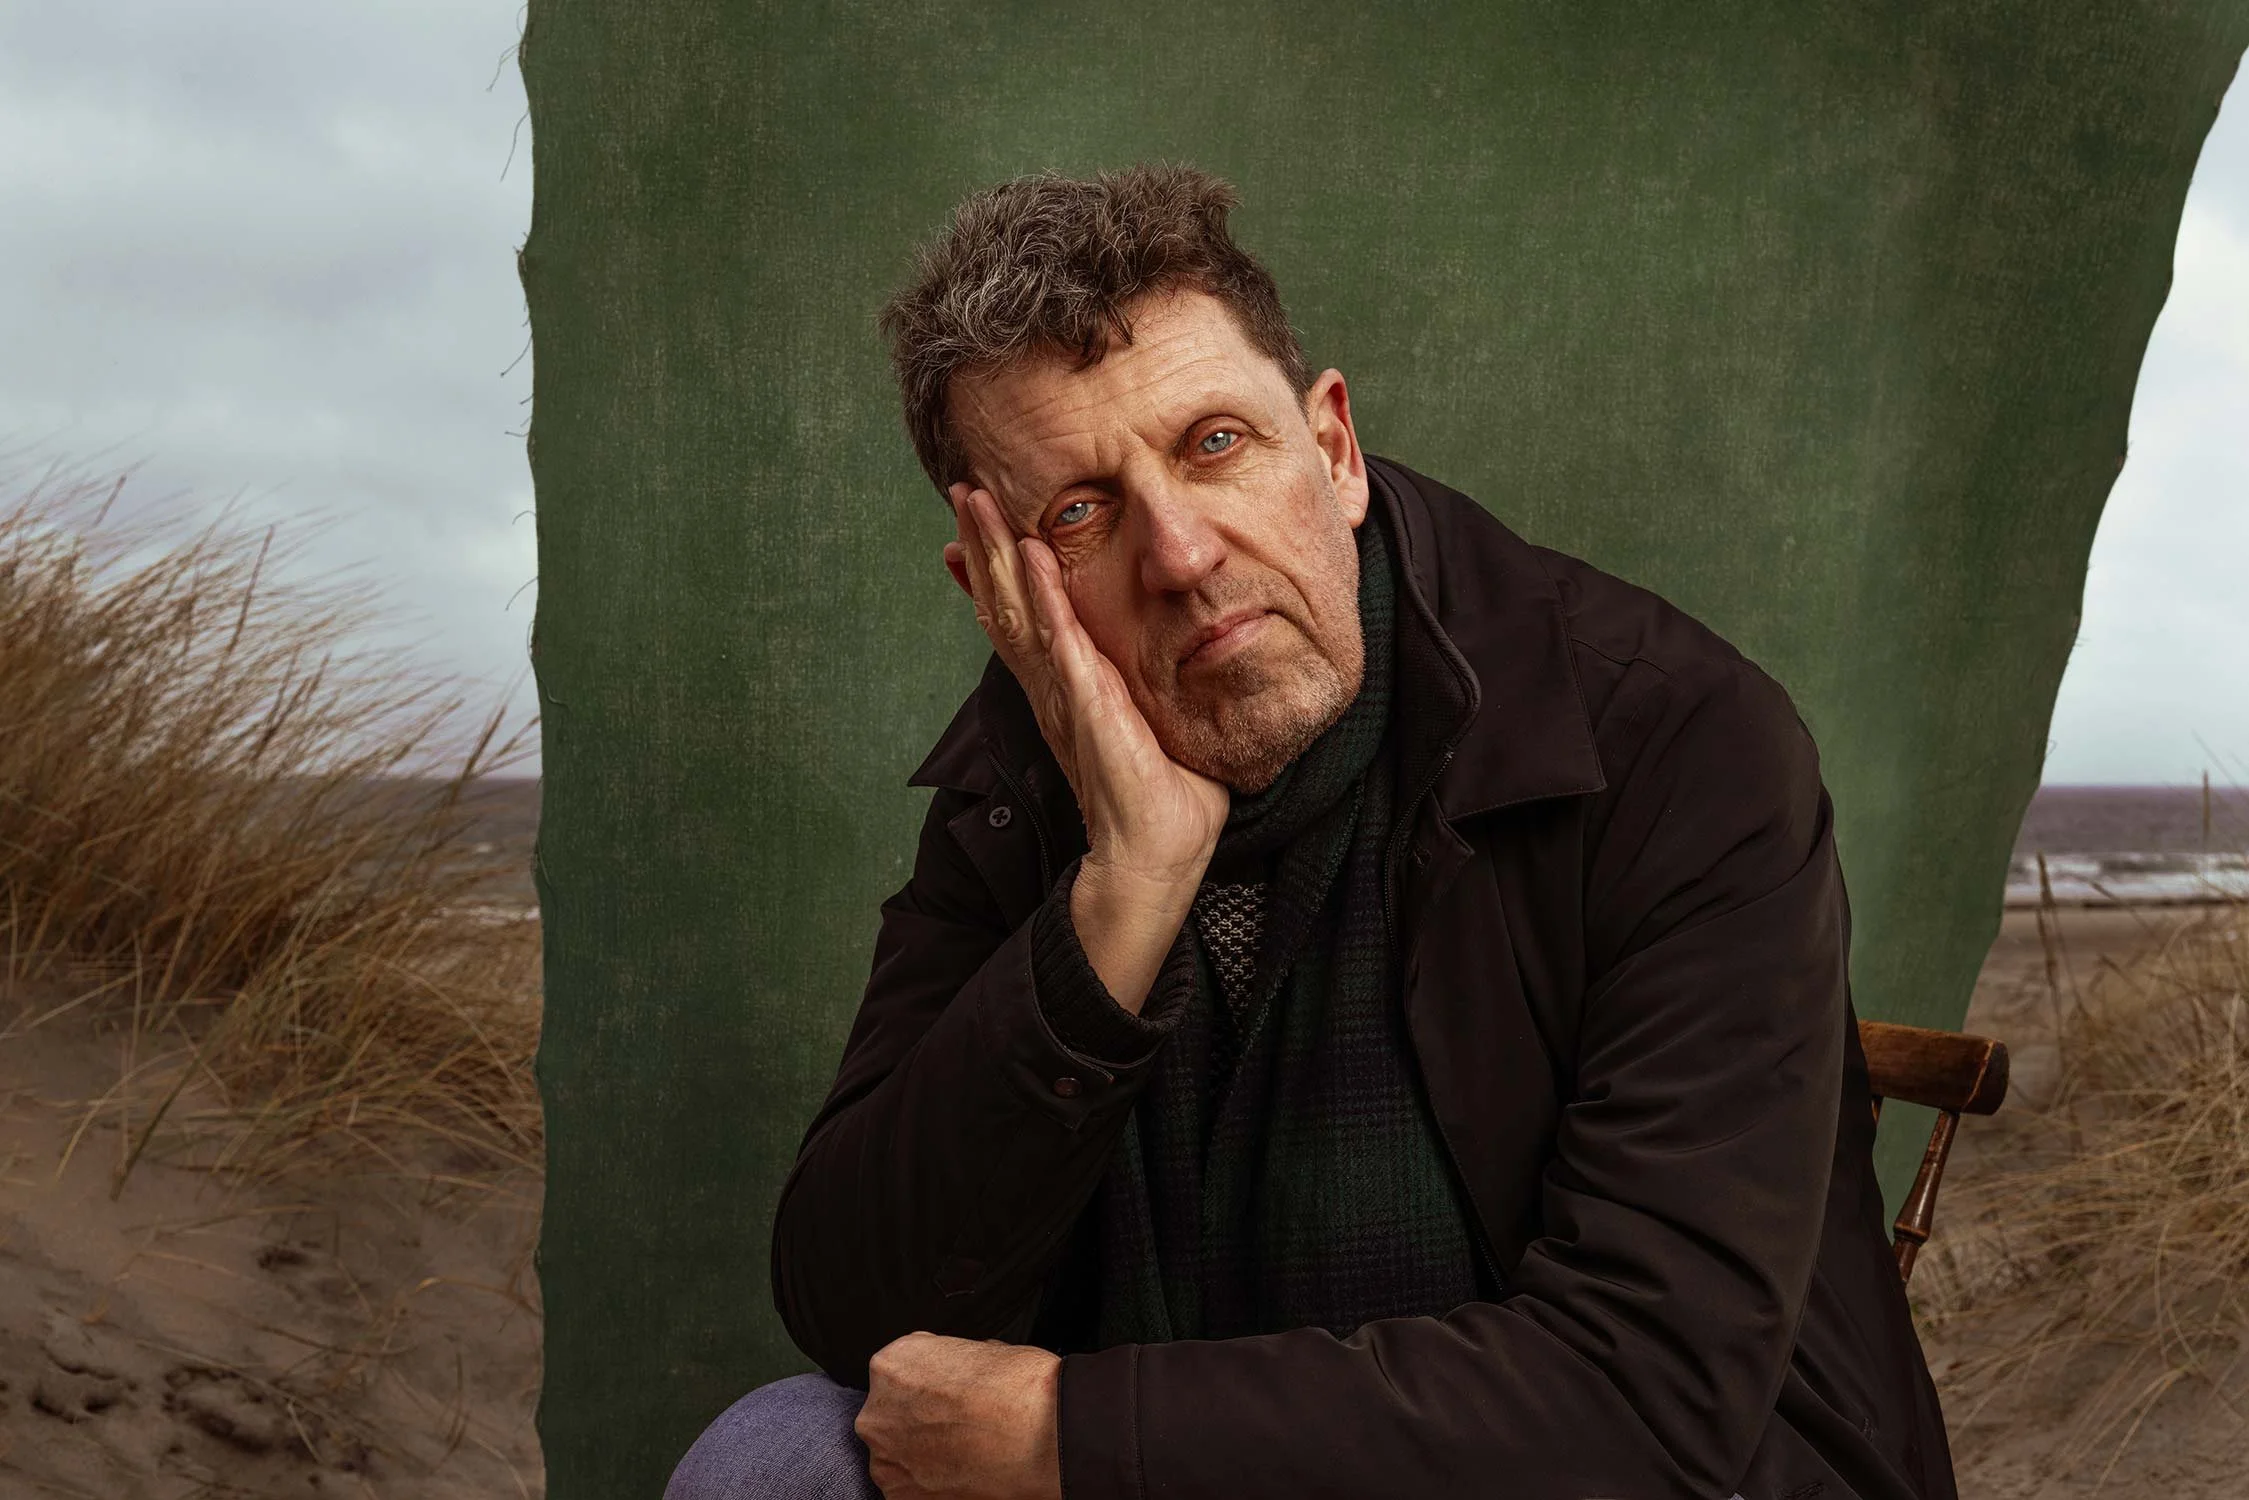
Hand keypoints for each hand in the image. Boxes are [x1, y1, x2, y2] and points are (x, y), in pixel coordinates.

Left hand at [855, 1332, 1061, 1499]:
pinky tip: (963, 1474)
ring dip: (922, 1455)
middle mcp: (878, 1411)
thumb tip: (957, 1374)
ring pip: (898, 1455)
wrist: (1041, 1435)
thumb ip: (951, 1365)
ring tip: (965, 1453)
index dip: (930, 1383)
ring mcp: (886, 1458)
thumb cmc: (1019, 1389)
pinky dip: (931, 1485)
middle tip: (958, 1425)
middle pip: (892, 1415)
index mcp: (891, 1364)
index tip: (948, 1394)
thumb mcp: (981, 1350)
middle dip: (919, 1420)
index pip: (900, 1372)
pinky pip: (910, 1488)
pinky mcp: (902, 1497)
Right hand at [946, 484, 1227, 885]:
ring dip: (995, 554)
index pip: (1018, 619)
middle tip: (962, 488)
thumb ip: (1142, 692)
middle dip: (982, 544)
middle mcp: (1052, 687)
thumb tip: (1169, 663)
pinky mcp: (1088, 705)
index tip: (973, 527)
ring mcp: (1064, 694)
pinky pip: (1060, 640)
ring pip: (1016, 610)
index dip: (992, 572)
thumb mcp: (1148, 726)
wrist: (1155, 856)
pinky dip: (1044, 596)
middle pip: (1003, 602)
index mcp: (1063, 690)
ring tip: (976, 501)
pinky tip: (1030, 555)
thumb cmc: (1162, 799)